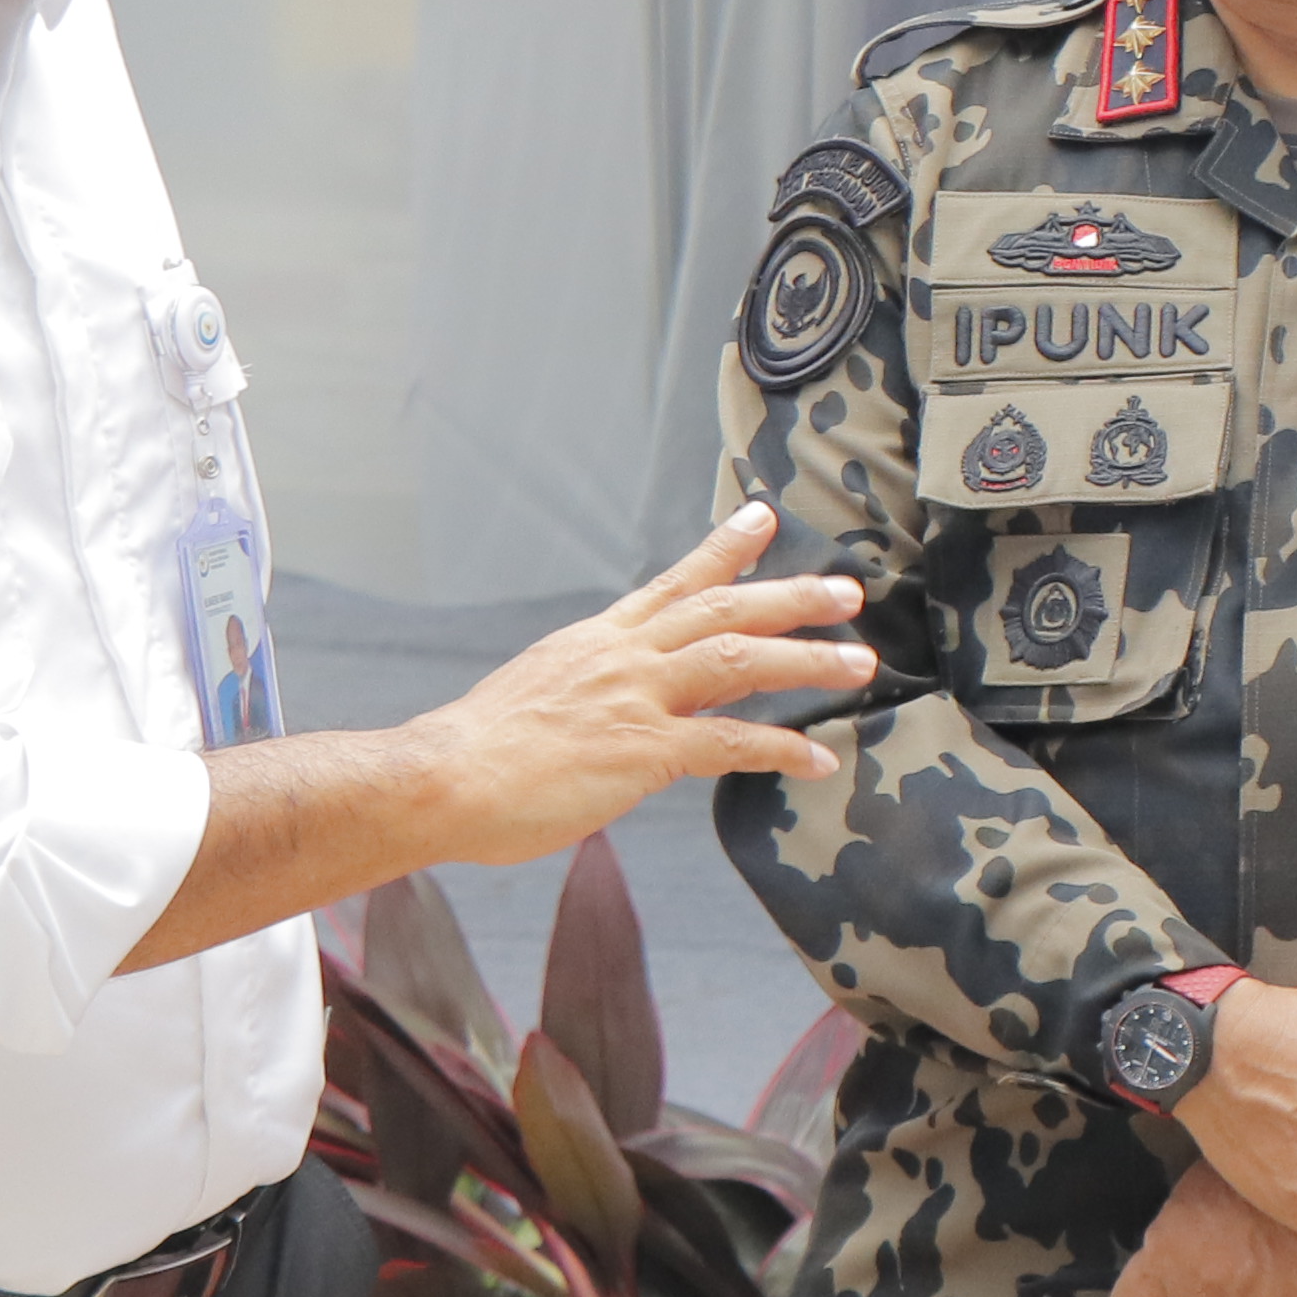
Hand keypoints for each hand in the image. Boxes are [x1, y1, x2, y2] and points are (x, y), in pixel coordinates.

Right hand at [406, 504, 876, 860]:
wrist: (438, 778)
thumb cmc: (476, 754)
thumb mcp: (537, 697)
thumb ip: (587, 693)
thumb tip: (610, 712)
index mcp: (597, 642)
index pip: (673, 583)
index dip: (723, 550)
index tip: (763, 518)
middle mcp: (622, 657)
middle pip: (722, 610)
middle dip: (789, 597)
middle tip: (846, 591)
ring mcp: (635, 699)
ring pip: (739, 663)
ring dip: (806, 660)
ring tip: (858, 662)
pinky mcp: (642, 751)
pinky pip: (729, 744)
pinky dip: (779, 749)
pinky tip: (816, 759)